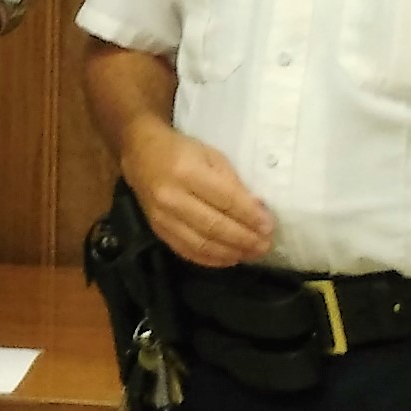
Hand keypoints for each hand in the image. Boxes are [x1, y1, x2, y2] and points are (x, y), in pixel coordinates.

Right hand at [118, 119, 273, 269]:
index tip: (269, 226)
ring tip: (251, 254)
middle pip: (215, 226)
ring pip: (201, 244)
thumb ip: (233, 182)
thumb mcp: (211, 155)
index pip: (226, 200)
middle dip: (244, 239)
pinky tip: (230, 258)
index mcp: (187, 172)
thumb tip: (258, 210)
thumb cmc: (181, 151)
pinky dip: (211, 259)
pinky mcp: (158, 230)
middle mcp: (172, 197)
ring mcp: (162, 218)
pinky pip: (187, 251)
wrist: (141, 154)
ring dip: (231, 253)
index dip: (250, 216)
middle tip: (265, 245)